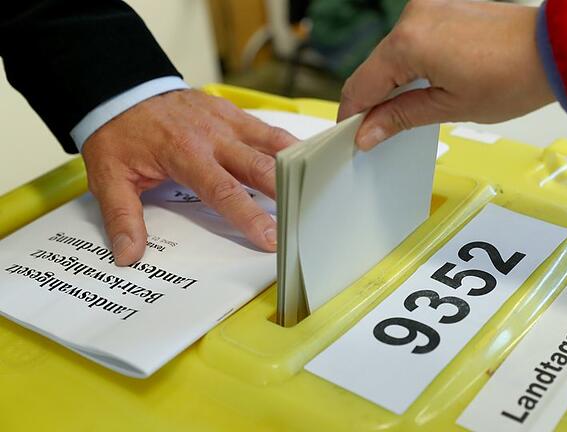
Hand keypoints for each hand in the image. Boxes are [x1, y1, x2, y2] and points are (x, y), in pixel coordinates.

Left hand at [81, 89, 296, 265]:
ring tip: (321, 187)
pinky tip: (308, 160)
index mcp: (185, 155)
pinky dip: (290, 145)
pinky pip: (269, 129)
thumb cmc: (120, 134)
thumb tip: (129, 255)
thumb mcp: (109, 177)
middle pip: (261, 166)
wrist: (122, 88)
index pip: (224, 191)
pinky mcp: (234, 112)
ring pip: (273, 143)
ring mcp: (228, 121)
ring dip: (297, 166)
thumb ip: (122, 217)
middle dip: (287, 192)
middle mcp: (213, 137)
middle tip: (309, 215)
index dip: (250, 217)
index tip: (270, 238)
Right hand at [338, 0, 554, 149]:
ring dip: (393, 81)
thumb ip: (400, 117)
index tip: (352, 136)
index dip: (353, 115)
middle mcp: (412, 17)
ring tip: (409, 111)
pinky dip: (412, 63)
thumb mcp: (449, 108)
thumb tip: (368, 132)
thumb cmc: (513, 78)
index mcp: (408, 42)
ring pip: (393, 53)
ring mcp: (428, 7)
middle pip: (374, 67)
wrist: (555, 52)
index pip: (361, 84)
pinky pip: (413, 39)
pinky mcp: (443, 6)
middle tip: (378, 132)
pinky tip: (426, 85)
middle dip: (373, 100)